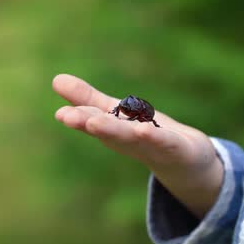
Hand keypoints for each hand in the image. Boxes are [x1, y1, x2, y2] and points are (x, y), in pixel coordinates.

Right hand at [52, 73, 222, 217]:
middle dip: (90, 124)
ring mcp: (155, 147)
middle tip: (67, 117)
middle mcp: (131, 141)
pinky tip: (143, 129)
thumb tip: (55, 79)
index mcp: (116, 130)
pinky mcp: (179, 149)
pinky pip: (166, 142)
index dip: (78, 117)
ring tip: (94, 123)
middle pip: (110, 131)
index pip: (95, 121)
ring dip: (114, 131)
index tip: (60, 113)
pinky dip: (155, 138)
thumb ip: (88, 99)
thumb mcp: (118, 114)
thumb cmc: (148, 137)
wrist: (188, 164)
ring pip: (133, 138)